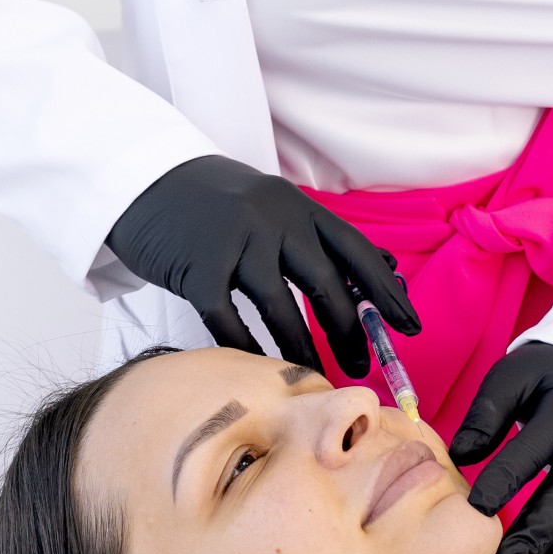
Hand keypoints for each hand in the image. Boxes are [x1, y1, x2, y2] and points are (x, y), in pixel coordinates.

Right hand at [106, 155, 417, 378]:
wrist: (143, 179)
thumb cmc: (213, 205)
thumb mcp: (270, 207)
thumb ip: (316, 237)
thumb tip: (382, 270)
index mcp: (297, 205)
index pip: (355, 251)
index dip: (385, 292)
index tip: (409, 326)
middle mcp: (272, 217)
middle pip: (324, 282)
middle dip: (347, 330)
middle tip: (360, 364)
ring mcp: (234, 239)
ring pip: (280, 305)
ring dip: (300, 347)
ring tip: (315, 374)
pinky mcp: (197, 264)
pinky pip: (227, 316)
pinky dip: (244, 345)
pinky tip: (256, 366)